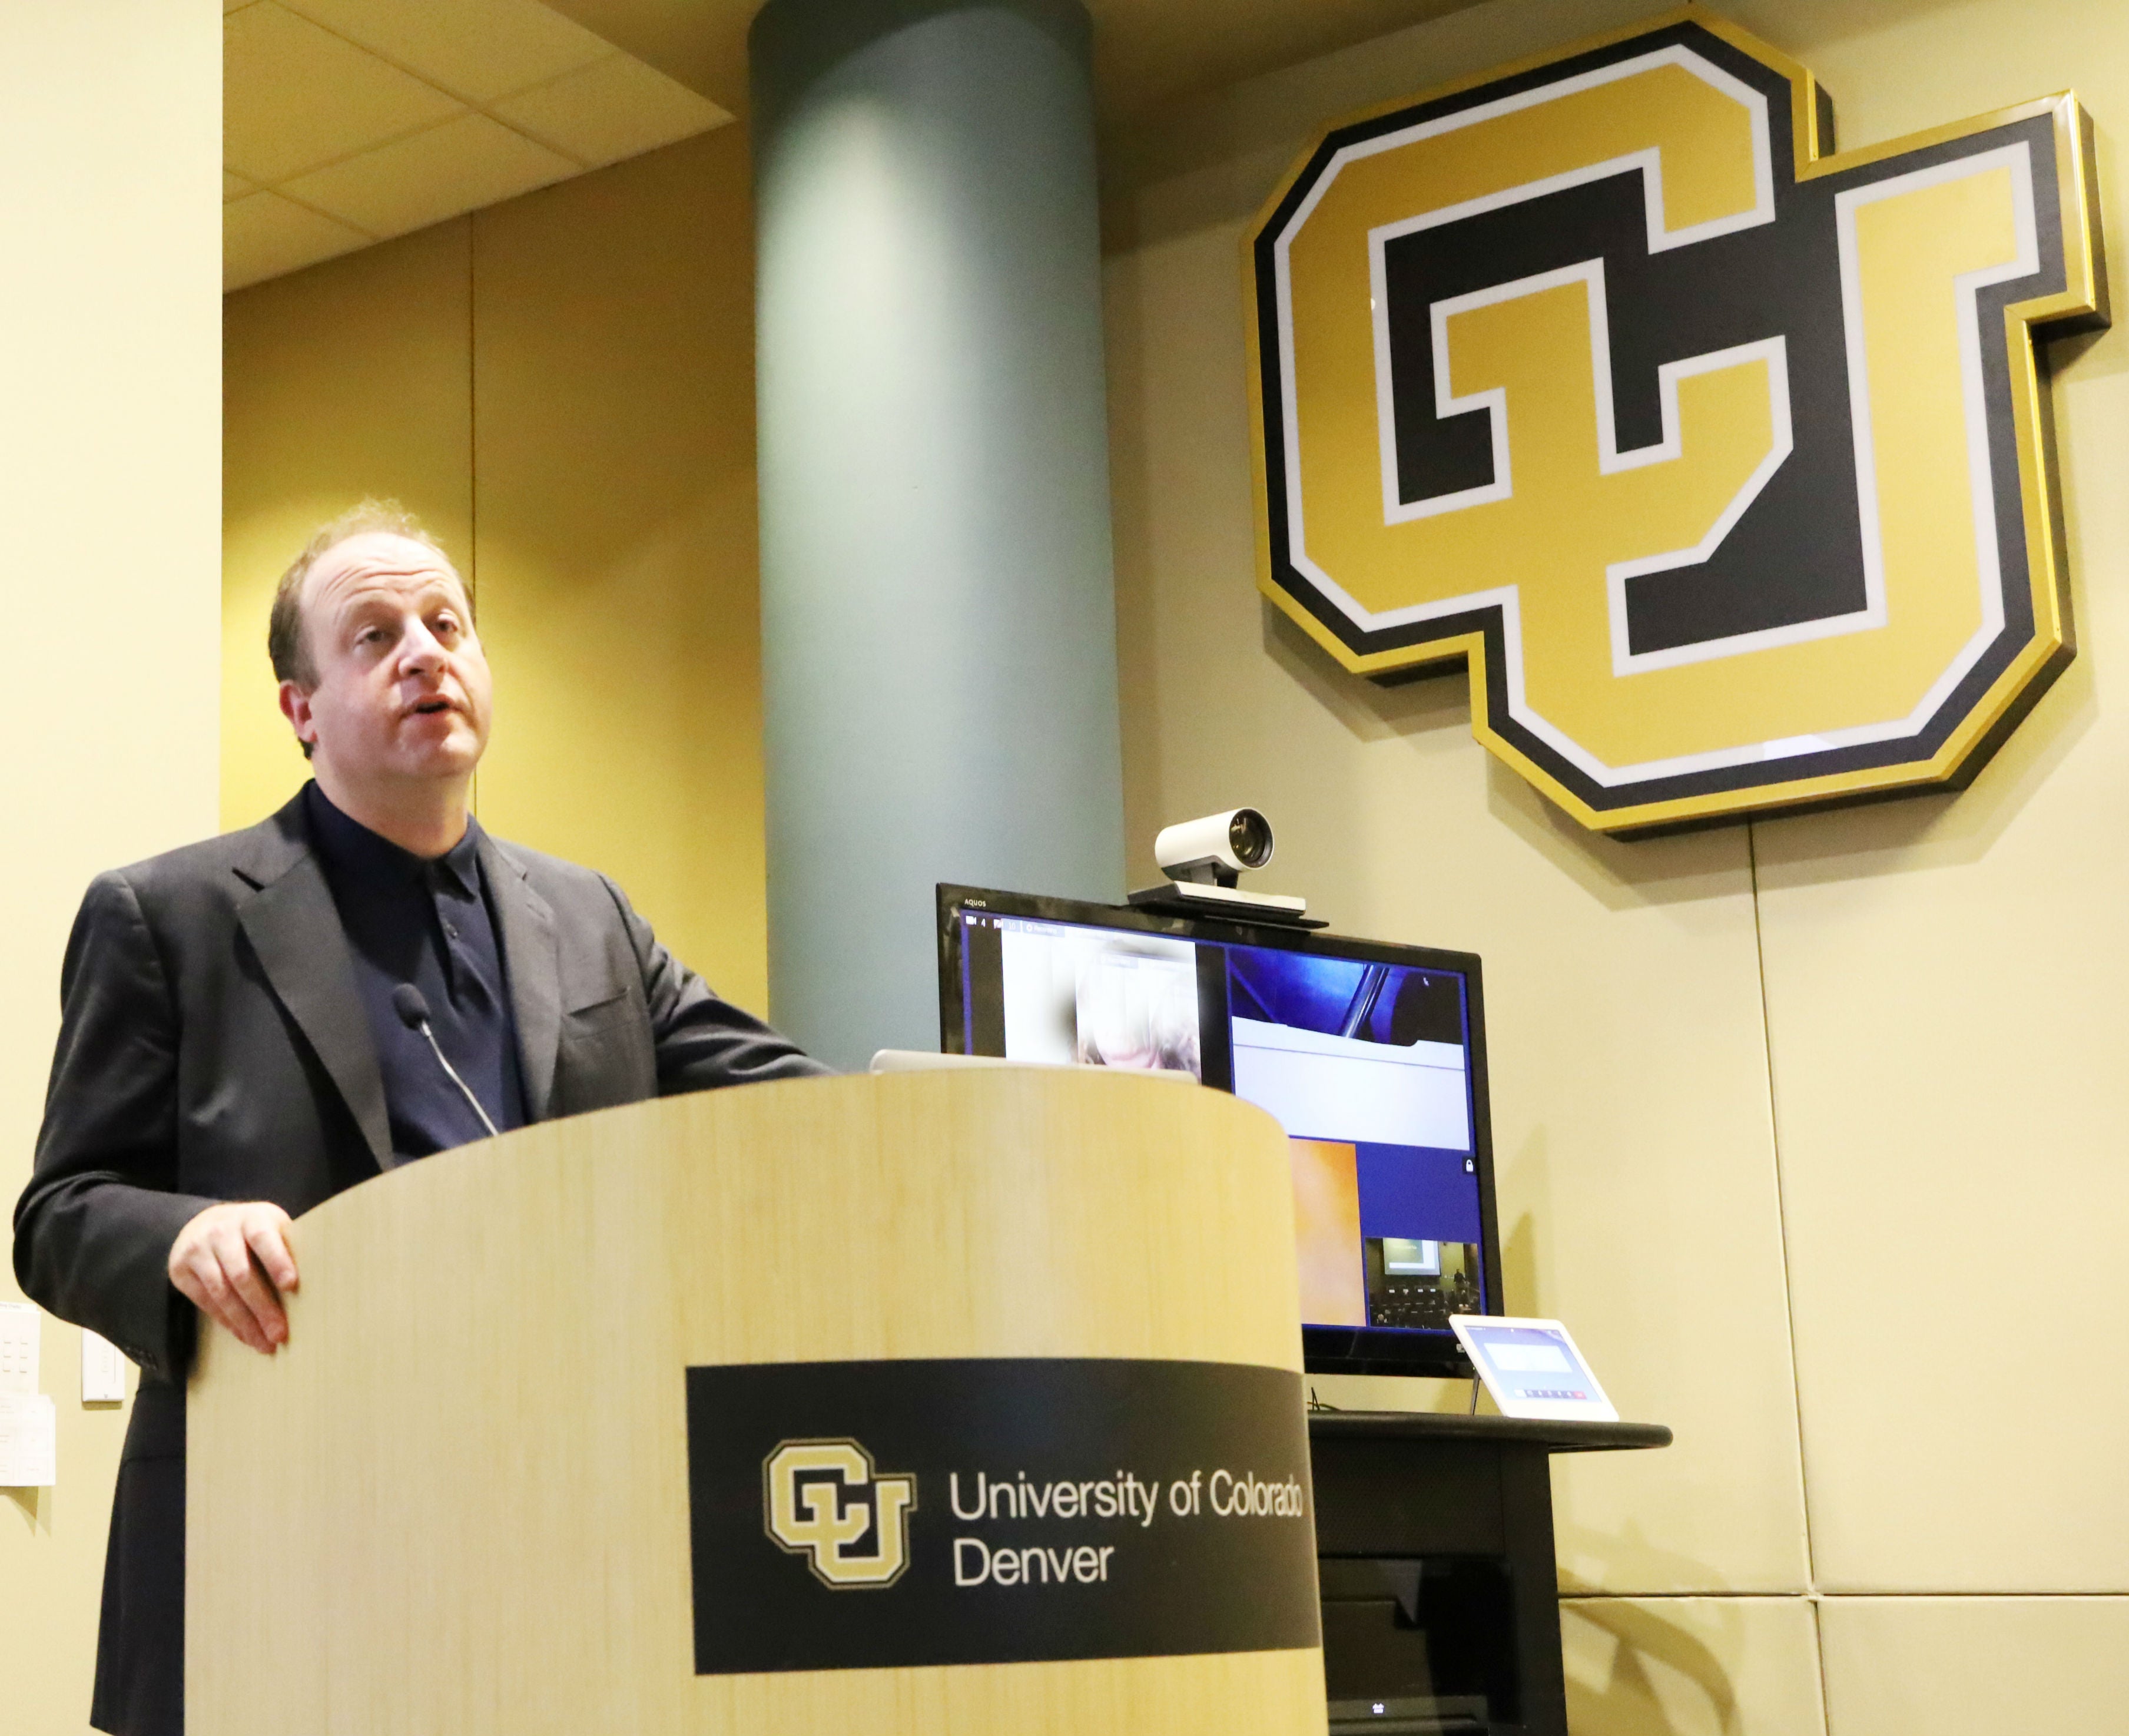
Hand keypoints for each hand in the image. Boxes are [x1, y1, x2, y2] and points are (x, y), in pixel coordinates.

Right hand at [168, 1202, 298, 1354]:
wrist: (203, 1223)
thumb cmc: (252, 1230)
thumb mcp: (270, 1226)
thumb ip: (286, 1246)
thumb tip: (317, 1282)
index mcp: (251, 1218)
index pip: (263, 1238)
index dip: (277, 1260)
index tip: (291, 1284)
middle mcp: (221, 1232)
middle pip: (241, 1274)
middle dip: (262, 1307)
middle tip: (279, 1333)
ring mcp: (197, 1251)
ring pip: (221, 1293)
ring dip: (244, 1323)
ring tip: (264, 1343)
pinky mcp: (181, 1270)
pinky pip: (206, 1302)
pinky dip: (228, 1322)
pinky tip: (245, 1336)